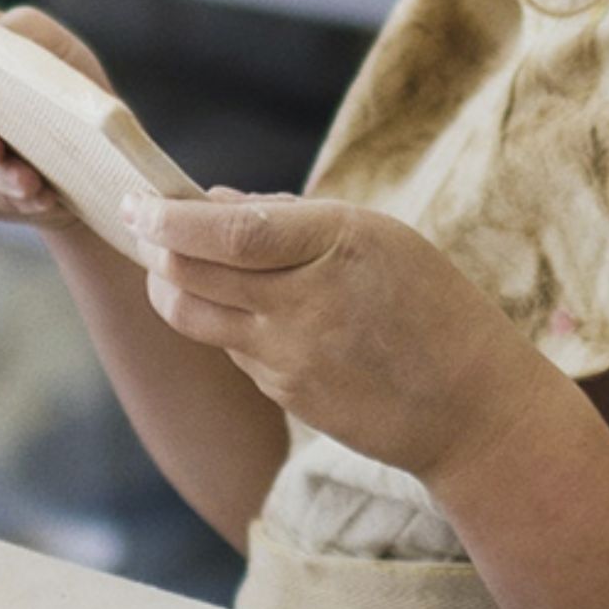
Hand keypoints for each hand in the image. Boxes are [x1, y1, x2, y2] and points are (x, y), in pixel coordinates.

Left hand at [124, 192, 564, 491]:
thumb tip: (210, 200)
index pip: (229, 231)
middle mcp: (307, 302)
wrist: (472, 408)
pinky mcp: (285, 393)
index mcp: (339, 244)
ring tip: (173, 263)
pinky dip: (221, 319)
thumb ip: (291, 217)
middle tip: (141, 223)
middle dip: (153, 246)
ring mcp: (292, 355)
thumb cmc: (430, 305)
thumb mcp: (379, 238)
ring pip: (193, 315)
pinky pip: (229, 346)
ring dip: (170, 285)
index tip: (137, 201)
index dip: (171, 218)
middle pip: (191, 273)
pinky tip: (246, 306)